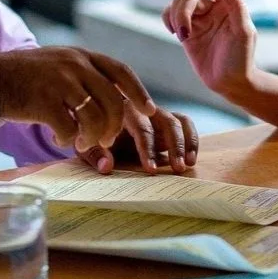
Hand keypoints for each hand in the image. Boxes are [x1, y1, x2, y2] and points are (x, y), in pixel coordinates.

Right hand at [0, 47, 155, 151]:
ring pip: (94, 116)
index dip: (139, 92)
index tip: (150, 110)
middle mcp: (75, 65)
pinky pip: (68, 128)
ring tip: (82, 141)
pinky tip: (60, 138)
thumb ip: (88, 76)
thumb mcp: (63, 65)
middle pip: (113, 99)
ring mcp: (59, 82)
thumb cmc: (32, 78)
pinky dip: (68, 139)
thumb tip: (121, 101)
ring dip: (93, 136)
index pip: (121, 71)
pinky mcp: (43, 101)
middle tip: (109, 139)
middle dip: (116, 125)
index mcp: (83, 56)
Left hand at [78, 106, 198, 174]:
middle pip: (164, 122)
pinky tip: (192, 159)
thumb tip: (107, 168)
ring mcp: (155, 112)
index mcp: (121, 111)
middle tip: (178, 168)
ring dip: (184, 143)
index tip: (152, 170)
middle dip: (173, 146)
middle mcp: (142, 108)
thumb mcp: (85, 145)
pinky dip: (191, 139)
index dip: (148, 149)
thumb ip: (94, 155)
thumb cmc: (90, 135)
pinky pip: (184, 123)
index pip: (141, 129)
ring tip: (186, 166)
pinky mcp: (166, 118)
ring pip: (176, 121)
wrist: (93, 120)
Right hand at [162, 0, 256, 93]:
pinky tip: (175, 33)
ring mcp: (198, 19)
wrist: (230, 82)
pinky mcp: (186, 31)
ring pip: (177, 3)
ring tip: (182, 37)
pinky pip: (170, 15)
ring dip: (175, 18)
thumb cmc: (242, 58)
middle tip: (184, 34)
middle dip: (183, 13)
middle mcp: (212, 8)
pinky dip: (167, 19)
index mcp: (228, 3)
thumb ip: (236, 5)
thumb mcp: (244, 32)